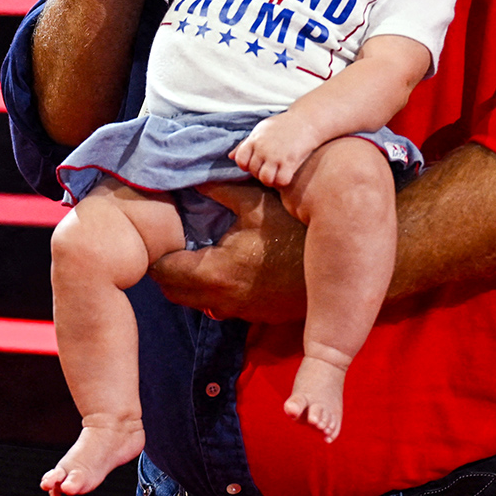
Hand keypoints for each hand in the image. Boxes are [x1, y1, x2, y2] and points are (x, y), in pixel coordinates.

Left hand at [148, 181, 308, 323]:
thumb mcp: (255, 203)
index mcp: (214, 272)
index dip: (157, 252)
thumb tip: (192, 178)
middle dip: (167, 269)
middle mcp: (221, 300)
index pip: (163, 271)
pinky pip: (220, 308)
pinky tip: (227, 266)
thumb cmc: (295, 231)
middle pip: (173, 292)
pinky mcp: (256, 316)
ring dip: (189, 282)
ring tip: (198, 253)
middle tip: (175, 243)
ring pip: (196, 303)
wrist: (338, 265)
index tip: (161, 235)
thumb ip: (217, 190)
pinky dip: (213, 291)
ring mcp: (239, 312)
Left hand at [229, 114, 319, 188]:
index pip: (240, 161)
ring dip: (270, 180)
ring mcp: (276, 155)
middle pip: (253, 172)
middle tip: (269, 168)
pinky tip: (286, 174)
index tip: (257, 163)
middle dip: (260, 173)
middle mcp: (263, 148)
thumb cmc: (282, 125)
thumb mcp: (261, 130)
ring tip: (276, 173)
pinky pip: (281, 181)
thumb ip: (245, 143)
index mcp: (254, 140)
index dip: (247, 165)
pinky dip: (282, 181)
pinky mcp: (290, 161)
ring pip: (265, 179)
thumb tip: (230, 156)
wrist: (306, 121)